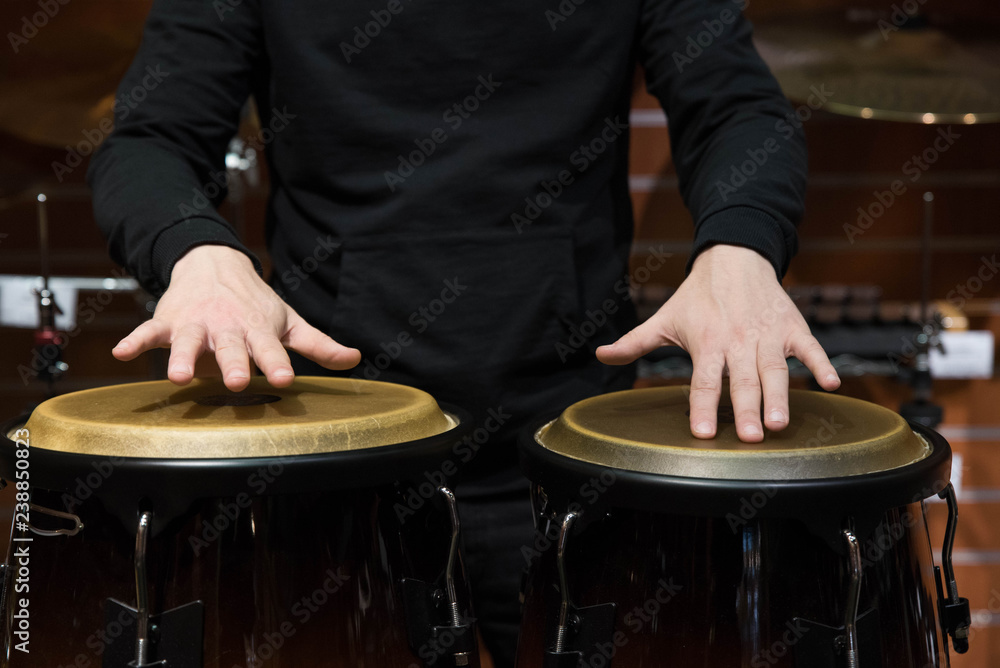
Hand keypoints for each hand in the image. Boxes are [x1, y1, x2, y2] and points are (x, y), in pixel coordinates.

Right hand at [112, 245, 360, 390]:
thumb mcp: (289, 322)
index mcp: (259, 330)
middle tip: (235, 382)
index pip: (270, 350)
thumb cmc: (256, 304)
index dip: (276, 365)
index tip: (283, 380)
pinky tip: (120, 354)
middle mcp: (228, 327)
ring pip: (189, 342)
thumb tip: (356, 359)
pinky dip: (134, 341)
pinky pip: (148, 332)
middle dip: (232, 363)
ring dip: (183, 357)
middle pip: (230, 348)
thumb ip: (318, 345)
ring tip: (178, 376)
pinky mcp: (168, 321)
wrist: (213, 264)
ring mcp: (196, 323)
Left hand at [596, 244, 839, 441]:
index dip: (702, 406)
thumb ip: (634, 342)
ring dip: (780, 396)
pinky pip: (811, 348)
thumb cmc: (696, 296)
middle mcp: (738, 340)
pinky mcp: (793, 327)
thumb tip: (599, 355)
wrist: (735, 257)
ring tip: (780, 424)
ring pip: (775, 369)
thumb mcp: (663, 318)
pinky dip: (822, 364)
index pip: (703, 380)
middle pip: (742, 380)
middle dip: (747, 408)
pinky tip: (833, 385)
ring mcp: (768, 334)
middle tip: (751, 438)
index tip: (702, 433)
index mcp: (706, 342)